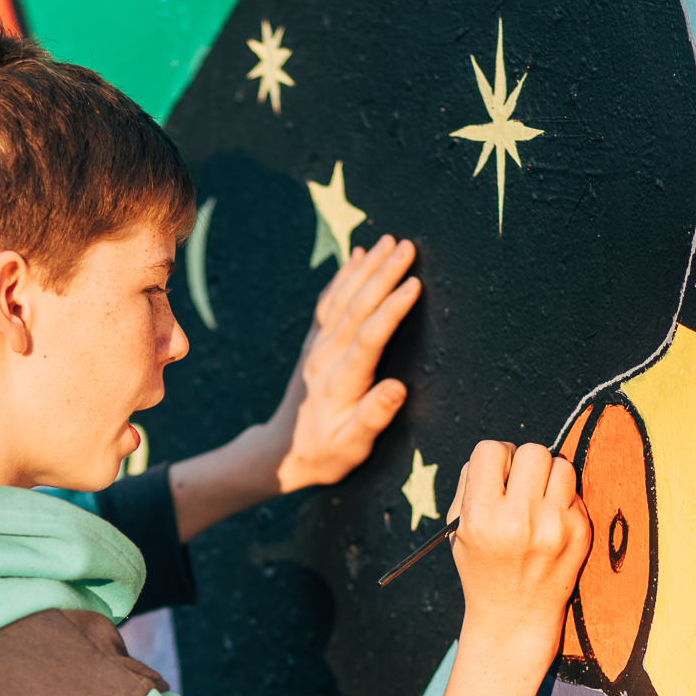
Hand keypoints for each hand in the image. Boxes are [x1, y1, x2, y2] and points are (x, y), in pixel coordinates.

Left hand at [166, 236, 420, 539]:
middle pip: (356, 307)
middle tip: (407, 246)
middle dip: (383, 274)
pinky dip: (343, 276)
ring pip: (342, 297)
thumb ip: (372, 417)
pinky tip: (357, 257)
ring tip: (388, 241)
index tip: (414, 284)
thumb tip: (396, 388)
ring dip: (365, 268)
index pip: (369, 336)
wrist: (282, 452)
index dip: (392, 309)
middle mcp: (325, 356)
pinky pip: (329, 301)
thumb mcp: (351, 448)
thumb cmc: (324, 454)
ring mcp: (317, 345)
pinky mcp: (313, 341)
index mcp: (341, 380)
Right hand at [447, 441, 592, 654]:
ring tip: (537, 498)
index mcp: (481, 516)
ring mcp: (554, 527)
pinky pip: (576, 491)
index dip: (495, 458)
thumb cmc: (482, 568)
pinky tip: (549, 521)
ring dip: (548, 475)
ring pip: (561, 465)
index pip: (491, 450)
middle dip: (524, 462)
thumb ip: (470, 485)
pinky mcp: (580, 533)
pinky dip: (563, 499)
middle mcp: (519, 519)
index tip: (497, 474)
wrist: (514, 617)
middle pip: (532, 451)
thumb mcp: (458, 529)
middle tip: (520, 484)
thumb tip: (499, 453)